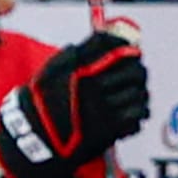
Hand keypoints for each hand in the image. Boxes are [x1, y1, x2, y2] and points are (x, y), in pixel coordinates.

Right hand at [0, 27, 149, 177]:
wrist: (37, 139)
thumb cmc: (41, 105)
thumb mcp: (50, 71)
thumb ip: (74, 53)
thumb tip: (101, 38)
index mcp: (81, 69)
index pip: (116, 47)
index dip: (125, 46)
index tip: (128, 50)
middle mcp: (95, 87)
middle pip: (135, 70)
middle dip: (138, 71)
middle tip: (136, 74)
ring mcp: (105, 109)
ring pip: (140, 93)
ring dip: (139, 92)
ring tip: (133, 94)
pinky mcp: (111, 129)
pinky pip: (138, 115)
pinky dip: (138, 112)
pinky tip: (131, 112)